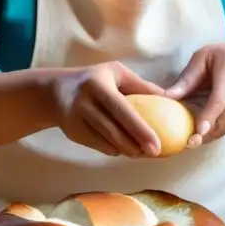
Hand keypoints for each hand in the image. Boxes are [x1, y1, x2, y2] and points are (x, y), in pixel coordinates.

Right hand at [50, 62, 164, 157]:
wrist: (56, 91)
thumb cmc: (94, 80)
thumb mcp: (115, 72)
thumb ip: (140, 85)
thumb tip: (169, 98)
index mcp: (98, 84)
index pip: (122, 110)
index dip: (140, 129)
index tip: (157, 145)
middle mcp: (84, 102)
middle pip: (114, 130)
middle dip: (136, 145)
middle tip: (154, 153)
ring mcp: (75, 119)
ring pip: (106, 141)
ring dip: (127, 149)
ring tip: (142, 151)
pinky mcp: (72, 132)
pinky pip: (98, 146)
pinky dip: (114, 149)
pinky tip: (124, 148)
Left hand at [164, 44, 224, 146]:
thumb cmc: (218, 59)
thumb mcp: (200, 59)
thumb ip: (185, 80)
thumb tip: (165, 98)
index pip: (220, 97)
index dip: (209, 115)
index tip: (199, 132)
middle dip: (208, 131)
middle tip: (188, 143)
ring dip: (211, 132)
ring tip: (194, 136)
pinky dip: (219, 128)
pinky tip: (208, 125)